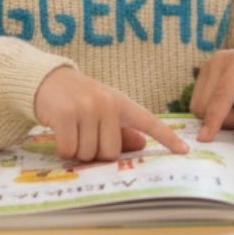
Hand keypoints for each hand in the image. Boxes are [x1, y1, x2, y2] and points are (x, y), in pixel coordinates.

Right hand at [34, 68, 188, 161]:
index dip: (167, 137)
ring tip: (72, 132)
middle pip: (111, 152)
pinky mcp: (64, 115)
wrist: (48, 81)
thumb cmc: (80, 100)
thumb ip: (121, 129)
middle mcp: (107, 103)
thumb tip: (140, 145)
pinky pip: (69, 150)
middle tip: (86, 137)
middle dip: (96, 154)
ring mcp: (86, 108)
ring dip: (78, 152)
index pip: (149, 121)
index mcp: (121, 103)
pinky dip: (63, 150)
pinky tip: (60, 134)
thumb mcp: (104, 110)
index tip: (185, 150)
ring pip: (88, 154)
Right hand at [189, 43, 233, 139]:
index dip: (214, 118)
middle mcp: (219, 61)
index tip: (205, 138)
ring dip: (219, 117)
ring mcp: (209, 66)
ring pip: (200, 105)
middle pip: (206, 103)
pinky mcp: (205, 74)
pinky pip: (200, 102)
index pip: (222, 96)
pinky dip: (215, 112)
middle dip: (225, 120)